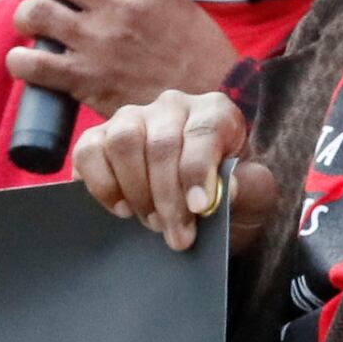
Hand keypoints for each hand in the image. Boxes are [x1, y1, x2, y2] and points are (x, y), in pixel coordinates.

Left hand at [1, 0, 239, 119]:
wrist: (212, 99)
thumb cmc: (195, 52)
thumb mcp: (175, 1)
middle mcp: (121, 8)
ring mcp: (100, 43)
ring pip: (35, 11)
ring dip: (26, 15)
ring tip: (35, 23)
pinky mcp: (86, 79)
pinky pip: (32, 62)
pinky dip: (20, 59)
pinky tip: (29, 60)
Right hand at [72, 89, 275, 253]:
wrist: (200, 205)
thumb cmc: (230, 194)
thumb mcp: (254, 196)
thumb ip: (251, 188)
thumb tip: (227, 189)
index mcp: (215, 112)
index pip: (204, 133)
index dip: (197, 172)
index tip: (200, 209)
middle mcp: (173, 106)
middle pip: (161, 144)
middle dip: (167, 197)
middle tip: (177, 235)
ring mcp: (132, 117)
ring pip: (123, 142)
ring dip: (136, 191)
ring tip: (152, 223)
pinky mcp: (99, 135)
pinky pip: (89, 151)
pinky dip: (102, 184)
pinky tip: (121, 209)